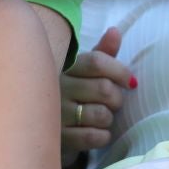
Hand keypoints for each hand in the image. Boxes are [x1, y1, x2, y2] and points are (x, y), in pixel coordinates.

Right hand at [61, 28, 132, 159]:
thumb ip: (102, 53)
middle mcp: (57, 87)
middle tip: (113, 104)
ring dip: (108, 119)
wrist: (38, 126)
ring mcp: (56, 113)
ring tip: (100, 118)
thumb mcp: (82, 71)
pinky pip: (93, 137)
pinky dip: (102, 136)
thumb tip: (115, 30)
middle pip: (104, 89)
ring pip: (101, 114)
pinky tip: (96, 132)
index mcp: (65, 67)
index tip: (130, 82)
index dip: (120, 71)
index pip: (97, 62)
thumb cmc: (70, 94)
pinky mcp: (58, 138)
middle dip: (117, 99)